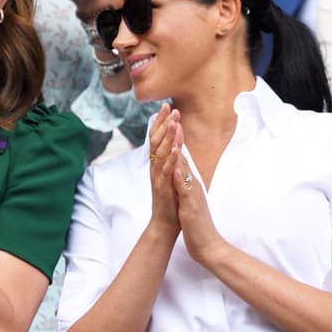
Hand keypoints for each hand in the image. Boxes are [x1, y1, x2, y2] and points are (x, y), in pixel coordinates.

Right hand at [147, 104, 182, 236]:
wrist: (164, 225)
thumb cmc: (169, 202)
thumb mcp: (170, 178)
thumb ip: (170, 163)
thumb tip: (172, 147)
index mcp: (158, 165)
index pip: (158, 139)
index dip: (162, 122)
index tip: (166, 107)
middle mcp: (156, 168)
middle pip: (157, 141)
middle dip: (163, 123)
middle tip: (169, 106)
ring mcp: (158, 177)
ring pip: (161, 153)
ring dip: (167, 136)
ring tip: (173, 121)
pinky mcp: (163, 188)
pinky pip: (166, 171)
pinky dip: (170, 159)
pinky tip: (175, 148)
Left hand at [171, 128, 224, 268]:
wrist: (207, 245)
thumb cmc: (196, 222)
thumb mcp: (189, 198)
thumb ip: (185, 184)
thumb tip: (181, 170)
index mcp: (190, 182)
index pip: (182, 156)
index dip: (176, 138)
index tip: (171, 120)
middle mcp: (192, 184)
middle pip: (184, 156)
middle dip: (178, 136)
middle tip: (174, 115)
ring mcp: (192, 193)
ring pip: (185, 168)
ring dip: (180, 150)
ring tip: (176, 132)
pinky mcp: (191, 205)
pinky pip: (185, 189)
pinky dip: (180, 178)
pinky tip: (175, 167)